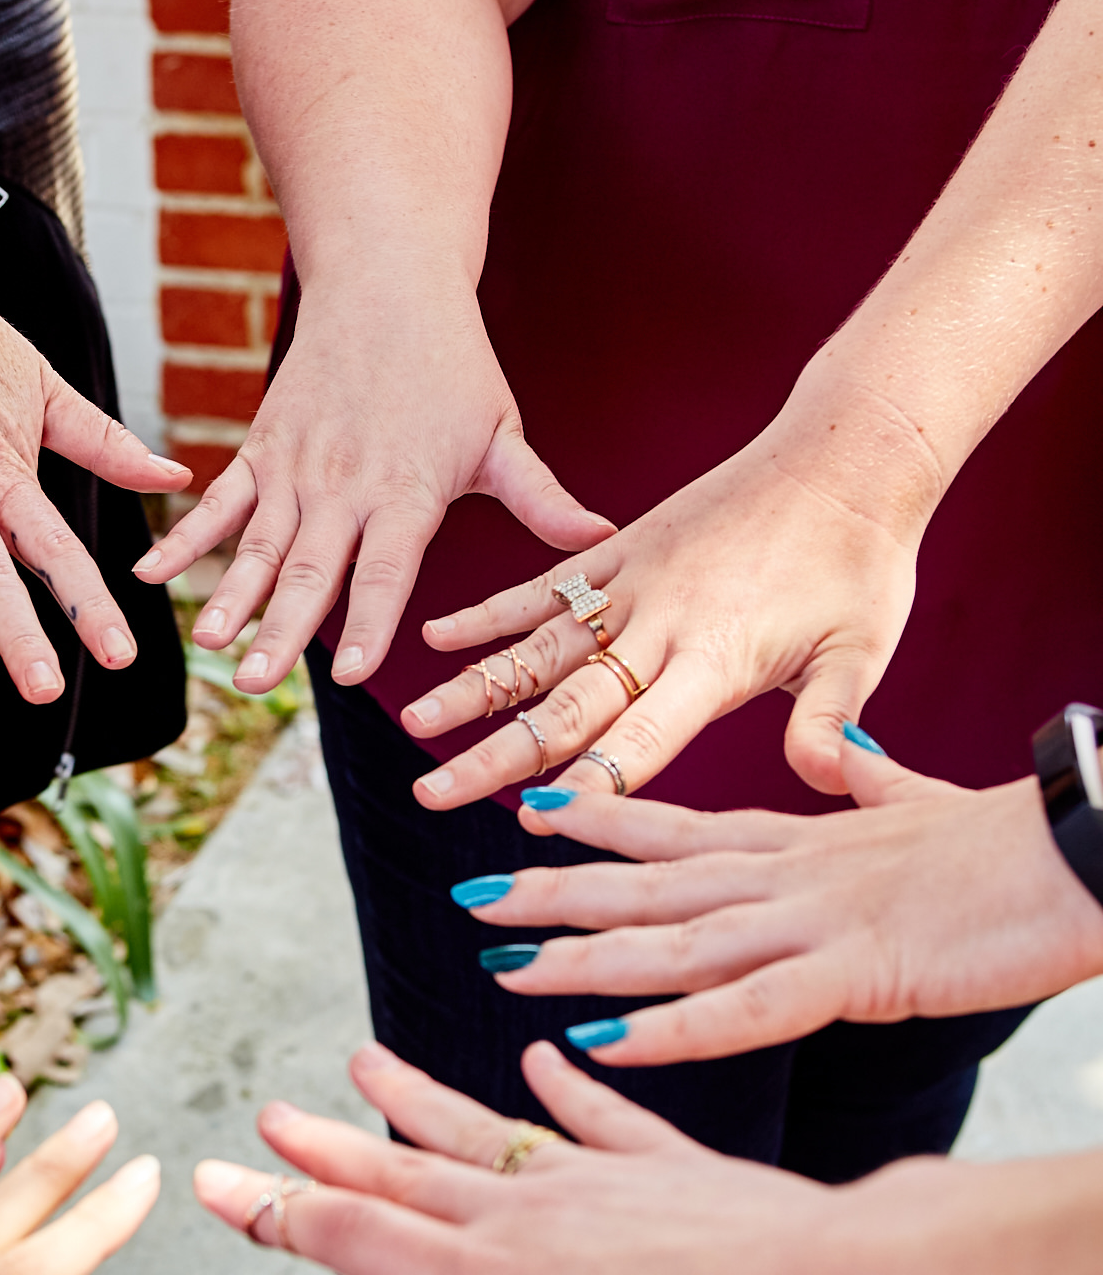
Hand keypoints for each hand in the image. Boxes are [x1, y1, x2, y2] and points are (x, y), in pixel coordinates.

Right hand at [135, 301, 610, 695]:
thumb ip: (543, 499)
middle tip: (254, 685)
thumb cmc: (454, 365)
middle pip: (311, 568)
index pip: (386, 569)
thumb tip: (603, 543)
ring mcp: (295, 467)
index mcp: (407, 490)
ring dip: (231, 596)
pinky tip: (150, 576)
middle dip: (281, 629)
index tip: (348, 672)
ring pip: (258, 544)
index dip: (366, 620)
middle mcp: (344, 485)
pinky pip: (219, 503)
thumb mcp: (503, 434)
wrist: (386, 282)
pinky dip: (184, 538)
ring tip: (211, 646)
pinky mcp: (260, 449)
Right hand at [195, 1041, 901, 1274]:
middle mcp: (520, 1217)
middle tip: (266, 1113)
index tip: (209, 1180)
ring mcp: (595, 1182)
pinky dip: (562, 1087)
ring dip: (416, 1103)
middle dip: (325, 1150)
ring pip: (482, 1134)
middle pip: (400, 1175)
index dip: (271, 1212)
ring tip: (362, 1060)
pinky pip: (597, 1115)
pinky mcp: (667, 1167)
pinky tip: (541, 1061)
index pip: (349, 1238)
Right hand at [399, 387, 930, 807]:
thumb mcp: (864, 649)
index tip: (533, 819)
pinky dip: (488, 612)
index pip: (642, 736)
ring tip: (412, 722)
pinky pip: (542, 586)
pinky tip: (435, 636)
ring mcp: (633, 583)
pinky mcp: (622, 549)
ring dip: (472, 687)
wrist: (847, 455)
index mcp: (718, 655)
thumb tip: (830, 781)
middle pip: (565, 702)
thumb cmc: (862, 563)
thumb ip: (832, 720)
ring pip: (536, 646)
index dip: (590, 781)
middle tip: (433, 794)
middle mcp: (660, 622)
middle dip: (495, 754)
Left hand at [463, 743, 1102, 1060]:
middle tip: (469, 901)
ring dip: (580, 960)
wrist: (1086, 847)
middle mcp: (786, 875)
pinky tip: (603, 1045)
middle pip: (647, 884)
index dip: (599, 821)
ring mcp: (813, 922)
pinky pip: (743, 1011)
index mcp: (800, 840)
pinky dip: (669, 1030)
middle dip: (554, 895)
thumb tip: (837, 752)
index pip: (676, 827)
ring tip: (498, 968)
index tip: (529, 811)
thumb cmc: (1016, 839)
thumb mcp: (921, 805)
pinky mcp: (855, 973)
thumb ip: (868, 784)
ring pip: (670, 941)